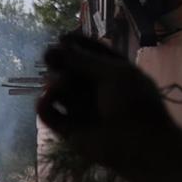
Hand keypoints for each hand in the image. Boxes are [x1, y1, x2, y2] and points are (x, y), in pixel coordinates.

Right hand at [37, 34, 176, 177]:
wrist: (138, 144)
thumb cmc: (133, 103)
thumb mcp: (112, 73)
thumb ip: (80, 60)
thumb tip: (49, 50)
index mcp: (112, 71)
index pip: (89, 51)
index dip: (74, 43)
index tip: (62, 38)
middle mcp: (94, 88)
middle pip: (68, 67)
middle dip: (60, 62)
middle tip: (51, 58)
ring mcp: (80, 107)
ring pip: (56, 88)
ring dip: (55, 84)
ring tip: (58, 87)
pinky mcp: (67, 128)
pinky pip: (47, 112)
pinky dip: (43, 104)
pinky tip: (45, 100)